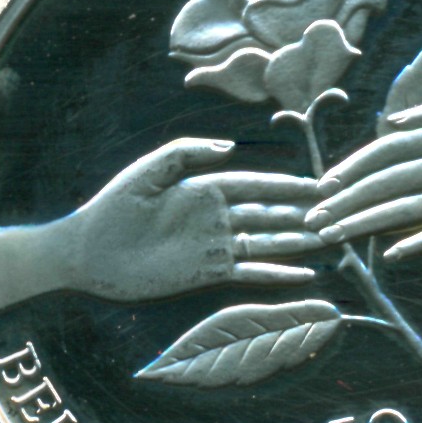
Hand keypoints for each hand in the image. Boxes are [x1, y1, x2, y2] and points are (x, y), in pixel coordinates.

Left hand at [0, 138, 323, 309]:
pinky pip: (249, 272)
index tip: (316, 185)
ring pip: (265, 242)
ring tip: (327, 240)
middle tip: (334, 214)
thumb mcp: (147, 172)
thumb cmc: (112, 207)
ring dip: (296, 242)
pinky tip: (302, 274)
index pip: (254, 185)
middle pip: (267, 214)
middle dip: (300, 213)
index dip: (285, 185)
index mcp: (204, 188)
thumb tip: (231, 148)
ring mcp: (214, 245)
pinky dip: (276, 274)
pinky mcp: (207, 272)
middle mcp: (216, 216)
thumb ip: (186, 152)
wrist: (87, 253)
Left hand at [305, 94, 421, 259]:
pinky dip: (419, 241)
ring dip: (366, 222)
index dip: (350, 168)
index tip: (322, 186)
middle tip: (313, 220)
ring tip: (335, 236)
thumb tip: (391, 125)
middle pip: (385, 181)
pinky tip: (391, 254)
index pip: (384, 150)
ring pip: (406, 207)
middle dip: (344, 201)